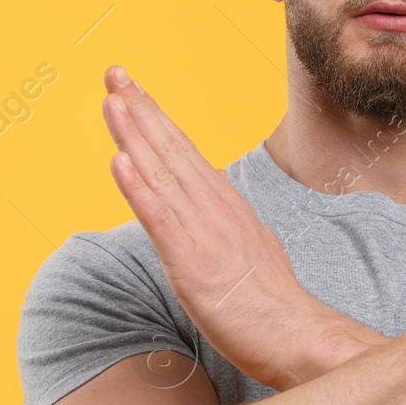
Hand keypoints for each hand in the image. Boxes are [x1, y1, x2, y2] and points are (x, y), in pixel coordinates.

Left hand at [98, 66, 352, 389]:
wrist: (294, 333)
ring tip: (112, 99)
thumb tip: (214, 214)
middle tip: (113, 71)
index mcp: (225, 204)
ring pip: (161, 171)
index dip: (155, 118)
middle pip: (170, 148)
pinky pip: (159, 216)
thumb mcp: (249, 249)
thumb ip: (226, 227)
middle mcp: (213, 206)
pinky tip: (119, 160)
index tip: (133, 89)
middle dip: (139, 108)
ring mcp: (202, 229)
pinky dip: (138, 186)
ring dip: (134, 133)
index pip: (184, 151)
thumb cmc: (271, 303)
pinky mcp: (190, 258)